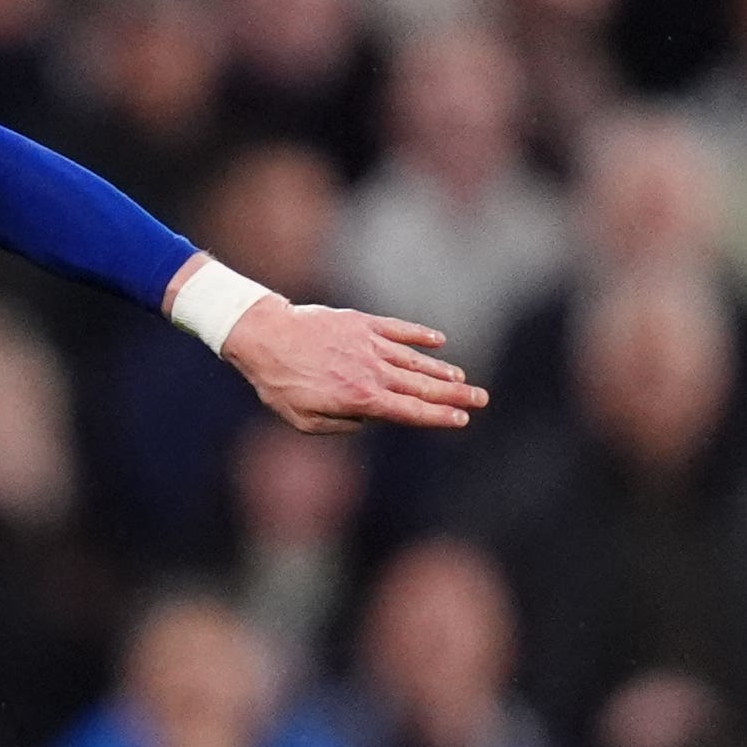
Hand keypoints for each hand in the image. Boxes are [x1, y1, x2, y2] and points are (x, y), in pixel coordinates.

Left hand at [220, 297, 488, 433]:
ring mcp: (370, 344)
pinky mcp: (362, 322)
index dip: (438, 416)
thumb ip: (341, 425)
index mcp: (361, 399)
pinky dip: (419, 335)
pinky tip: (437, 341)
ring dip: (441, 370)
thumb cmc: (279, 384)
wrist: (264, 337)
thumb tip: (369, 420)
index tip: (461, 419)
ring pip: (414, 359)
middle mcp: (372, 371)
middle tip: (481, 400)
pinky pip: (398, 329)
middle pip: (422, 386)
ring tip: (461, 379)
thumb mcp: (304, 420)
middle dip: (455, 395)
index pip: (410, 411)